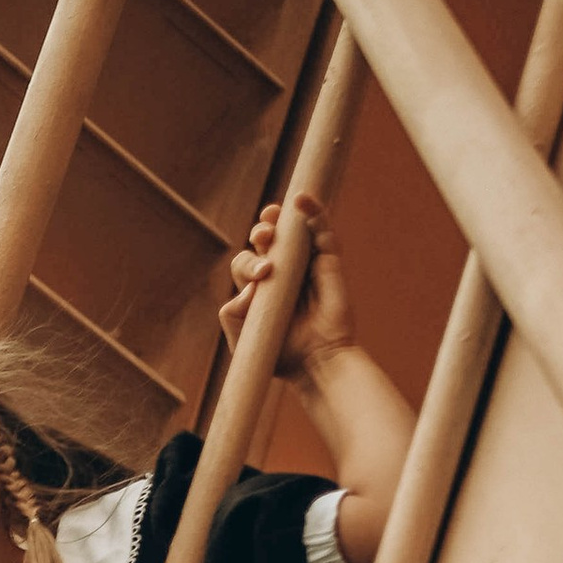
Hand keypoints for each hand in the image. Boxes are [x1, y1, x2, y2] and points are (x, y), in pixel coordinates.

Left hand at [219, 190, 350, 377]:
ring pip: (294, 229)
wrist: (315, 363)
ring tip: (272, 214)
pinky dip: (314, 211)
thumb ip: (232, 315)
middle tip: (262, 236)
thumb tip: (245, 287)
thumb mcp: (244, 339)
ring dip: (282, 216)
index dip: (248, 262)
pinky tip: (303, 199)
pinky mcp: (329, 261)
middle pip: (268, 239)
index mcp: (261, 288)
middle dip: (261, 232)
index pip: (248, 261)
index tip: (259, 276)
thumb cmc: (281, 356)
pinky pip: (322, 230)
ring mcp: (306, 265)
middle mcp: (283, 272)